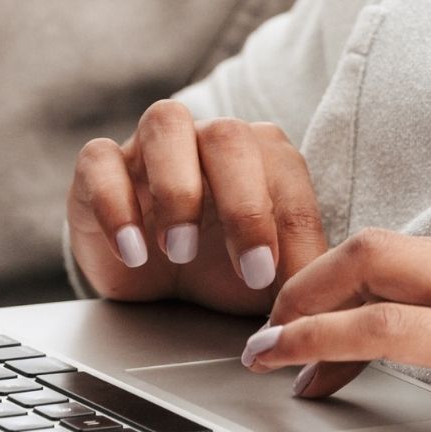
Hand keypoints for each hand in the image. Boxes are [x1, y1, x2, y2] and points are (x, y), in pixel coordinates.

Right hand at [67, 100, 328, 314]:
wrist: (153, 277)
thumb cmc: (219, 266)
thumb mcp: (264, 278)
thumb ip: (298, 279)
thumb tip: (331, 308)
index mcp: (261, 153)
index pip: (285, 175)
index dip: (287, 226)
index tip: (275, 280)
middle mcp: (208, 136)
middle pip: (229, 136)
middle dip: (244, 205)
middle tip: (248, 270)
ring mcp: (151, 145)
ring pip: (166, 123)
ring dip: (177, 188)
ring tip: (179, 251)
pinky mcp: (100, 166)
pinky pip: (99, 158)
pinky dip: (114, 202)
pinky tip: (131, 250)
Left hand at [237, 195, 430, 431]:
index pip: (419, 247)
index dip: (357, 282)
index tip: (323, 316)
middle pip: (379, 241)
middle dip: (309, 279)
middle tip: (272, 323)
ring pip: (370, 268)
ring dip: (300, 308)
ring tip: (264, 348)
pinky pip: (382, 326)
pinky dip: (320, 338)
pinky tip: (290, 361)